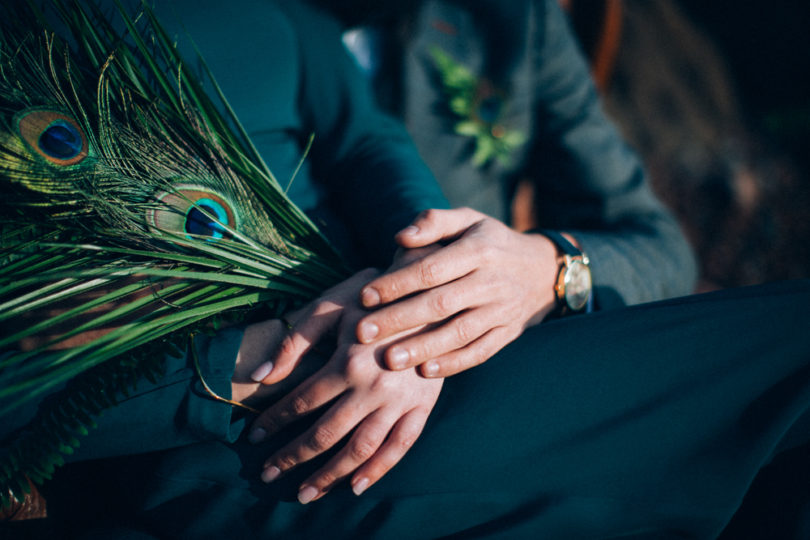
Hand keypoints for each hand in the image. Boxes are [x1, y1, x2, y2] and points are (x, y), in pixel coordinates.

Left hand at [248, 270, 442, 503]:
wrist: (429, 291)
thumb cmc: (372, 296)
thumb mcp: (329, 306)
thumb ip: (293, 342)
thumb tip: (260, 376)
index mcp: (347, 363)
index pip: (301, 402)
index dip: (274, 421)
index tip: (253, 437)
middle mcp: (373, 388)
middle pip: (325, 434)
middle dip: (291, 457)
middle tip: (267, 475)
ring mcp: (400, 401)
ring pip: (360, 448)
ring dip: (330, 474)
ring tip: (305, 493)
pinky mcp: (423, 405)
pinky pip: (401, 445)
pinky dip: (378, 469)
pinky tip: (356, 486)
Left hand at [356, 207, 559, 377]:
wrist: (543, 270)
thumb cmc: (491, 241)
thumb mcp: (469, 220)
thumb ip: (433, 222)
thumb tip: (400, 237)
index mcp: (478, 250)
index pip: (431, 269)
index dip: (397, 283)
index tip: (365, 297)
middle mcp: (491, 281)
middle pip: (440, 304)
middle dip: (399, 319)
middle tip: (363, 333)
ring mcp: (501, 311)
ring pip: (459, 333)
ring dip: (423, 347)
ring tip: (389, 359)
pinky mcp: (508, 333)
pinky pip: (480, 352)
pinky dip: (453, 364)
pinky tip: (425, 371)